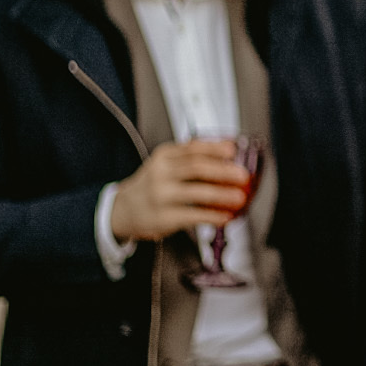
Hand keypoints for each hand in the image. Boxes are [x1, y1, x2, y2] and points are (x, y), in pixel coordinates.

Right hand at [108, 139, 248, 241]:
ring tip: (239, 197)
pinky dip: (212, 216)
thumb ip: (189, 157)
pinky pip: (193, 216)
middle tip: (242, 174)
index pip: (192, 148)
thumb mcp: (164, 164)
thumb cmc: (151, 185)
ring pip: (196, 192)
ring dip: (222, 194)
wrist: (122, 210)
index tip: (233, 149)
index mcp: (163, 157)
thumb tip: (226, 152)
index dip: (215, 148)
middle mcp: (160, 174)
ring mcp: (161, 196)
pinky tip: (225, 216)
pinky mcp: (164, 217)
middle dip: (222, 171)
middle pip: (196, 168)